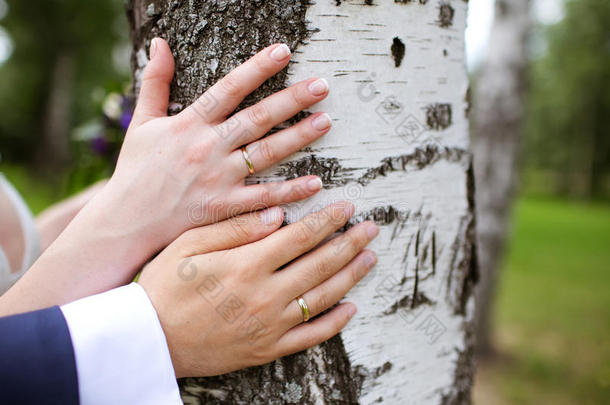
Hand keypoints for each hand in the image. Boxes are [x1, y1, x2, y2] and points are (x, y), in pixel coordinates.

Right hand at [1, 39, 330, 313]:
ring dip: (298, 137)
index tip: (284, 52)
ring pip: (265, 153)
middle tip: (323, 85)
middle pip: (256, 118)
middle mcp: (207, 147)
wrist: (125, 221)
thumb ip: (154, 82)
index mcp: (188, 123)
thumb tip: (160, 42)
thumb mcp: (141, 122)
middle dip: (292, 99)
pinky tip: (316, 182)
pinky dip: (289, 191)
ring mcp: (218, 178)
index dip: (257, 68)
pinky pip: (263, 197)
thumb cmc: (135, 170)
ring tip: (326, 121)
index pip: (229, 88)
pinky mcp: (224, 207)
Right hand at [138, 202, 378, 377]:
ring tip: (369, 258)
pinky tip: (351, 307)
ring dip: (351, 275)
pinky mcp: (268, 348)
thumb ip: (236, 228)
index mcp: (248, 265)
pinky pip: (311, 336)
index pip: (300, 236)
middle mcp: (266, 295)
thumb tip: (279, 214)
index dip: (327, 220)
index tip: (347, 207)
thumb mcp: (190, 245)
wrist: (148, 341)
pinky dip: (335, 322)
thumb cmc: (164, 286)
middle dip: (349, 242)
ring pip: (323, 296)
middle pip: (320, 263)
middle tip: (371, 228)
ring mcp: (270, 325)